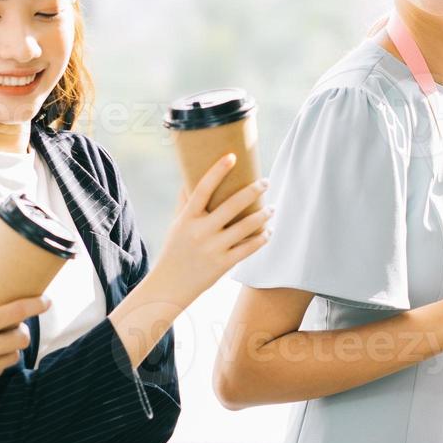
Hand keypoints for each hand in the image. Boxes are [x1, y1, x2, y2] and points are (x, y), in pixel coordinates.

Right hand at [145, 153, 273, 306]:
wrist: (170, 285)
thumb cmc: (175, 250)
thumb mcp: (177, 224)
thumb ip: (185, 202)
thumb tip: (189, 177)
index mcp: (187, 218)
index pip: (202, 189)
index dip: (217, 171)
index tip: (232, 157)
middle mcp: (200, 231)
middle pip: (232, 205)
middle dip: (253, 190)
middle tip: (266, 181)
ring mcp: (213, 248)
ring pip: (246, 227)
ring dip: (263, 215)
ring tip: (272, 207)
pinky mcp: (223, 264)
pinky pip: (249, 248)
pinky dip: (262, 238)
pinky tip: (269, 231)